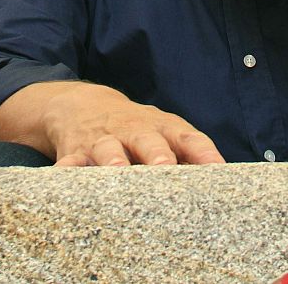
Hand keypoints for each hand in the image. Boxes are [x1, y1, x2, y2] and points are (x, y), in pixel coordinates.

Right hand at [43, 84, 224, 166]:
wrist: (81, 104)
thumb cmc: (134, 129)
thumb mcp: (162, 132)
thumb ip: (189, 154)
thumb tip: (224, 182)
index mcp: (162, 128)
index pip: (188, 138)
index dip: (203, 152)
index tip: (217, 169)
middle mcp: (134, 132)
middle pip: (148, 140)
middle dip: (157, 154)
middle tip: (165, 167)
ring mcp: (103, 140)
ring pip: (108, 149)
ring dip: (113, 160)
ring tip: (117, 172)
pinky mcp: (74, 150)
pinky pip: (69, 162)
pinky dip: (66, 173)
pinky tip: (63, 182)